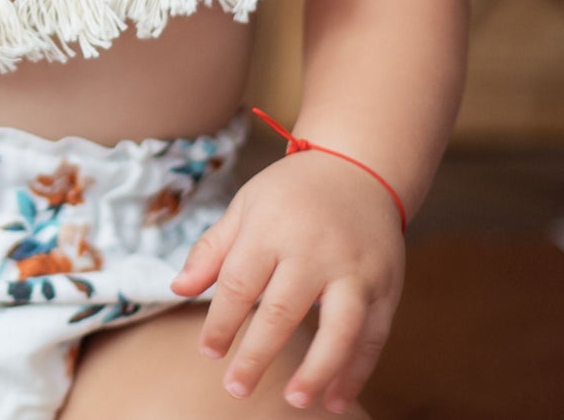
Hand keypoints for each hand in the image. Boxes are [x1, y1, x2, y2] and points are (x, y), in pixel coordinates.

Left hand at [170, 149, 404, 412]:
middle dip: (257, 355)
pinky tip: (336, 397)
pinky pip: (373, 335)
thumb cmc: (291, 193)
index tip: (209, 352)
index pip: (238, 284)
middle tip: (236, 388)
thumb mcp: (246, 206)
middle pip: (282, 310)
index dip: (221, 322)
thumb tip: (178, 288)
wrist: (357, 168)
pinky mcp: (385, 284)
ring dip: (317, 370)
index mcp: (270, 228)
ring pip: (339, 329)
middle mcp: (313, 249)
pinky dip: (357, 371)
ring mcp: (353, 268)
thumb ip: (212, 249)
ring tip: (294, 400)